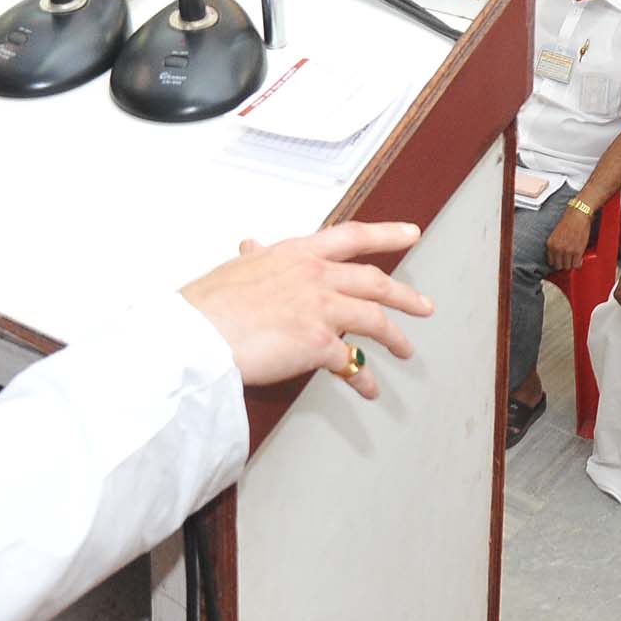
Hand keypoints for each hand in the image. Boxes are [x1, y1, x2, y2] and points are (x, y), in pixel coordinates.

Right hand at [180, 221, 431, 401]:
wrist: (197, 336)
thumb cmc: (208, 305)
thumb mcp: (236, 270)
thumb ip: (254, 259)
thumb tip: (251, 247)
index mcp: (296, 252)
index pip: (352, 236)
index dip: (386, 234)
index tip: (409, 233)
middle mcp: (316, 275)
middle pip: (375, 282)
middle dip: (404, 296)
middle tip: (424, 306)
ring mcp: (321, 308)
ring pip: (374, 320)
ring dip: (395, 338)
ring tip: (406, 351)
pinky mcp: (319, 344)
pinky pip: (352, 362)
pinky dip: (363, 377)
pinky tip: (369, 388)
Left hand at [544, 204, 591, 272]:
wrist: (578, 215)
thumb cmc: (568, 222)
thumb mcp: (555, 234)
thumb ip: (555, 246)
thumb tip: (557, 256)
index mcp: (550, 244)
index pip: (551, 262)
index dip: (557, 262)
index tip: (560, 261)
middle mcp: (557, 249)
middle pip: (559, 266)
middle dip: (563, 264)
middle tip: (568, 260)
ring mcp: (568, 251)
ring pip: (568, 267)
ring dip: (571, 263)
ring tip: (574, 258)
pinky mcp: (577, 252)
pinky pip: (577, 264)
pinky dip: (578, 263)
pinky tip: (579, 259)